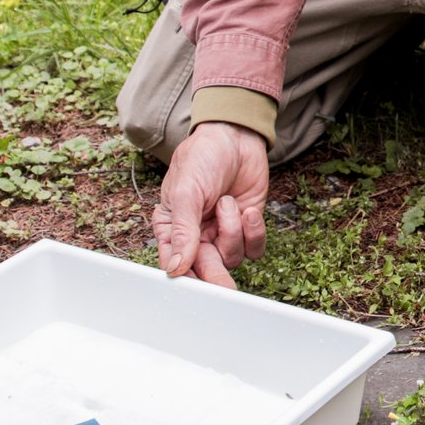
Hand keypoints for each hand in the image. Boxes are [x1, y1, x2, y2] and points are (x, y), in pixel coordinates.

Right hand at [151, 121, 269, 287]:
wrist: (235, 135)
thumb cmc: (202, 157)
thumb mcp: (186, 191)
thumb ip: (181, 231)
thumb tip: (174, 267)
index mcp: (171, 228)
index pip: (174, 264)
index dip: (184, 279)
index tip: (194, 290)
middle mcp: (196, 234)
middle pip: (205, 269)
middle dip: (216, 277)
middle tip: (224, 290)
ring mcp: (223, 231)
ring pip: (232, 257)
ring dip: (233, 232)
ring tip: (228, 203)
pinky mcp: (247, 226)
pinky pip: (254, 247)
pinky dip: (253, 231)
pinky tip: (247, 210)